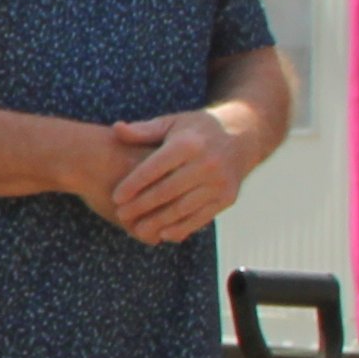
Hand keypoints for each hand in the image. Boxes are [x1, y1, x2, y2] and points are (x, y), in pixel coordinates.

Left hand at [97, 107, 257, 246]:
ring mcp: (219, 183)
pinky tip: (163, 234)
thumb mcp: (173, 123)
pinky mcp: (227, 197)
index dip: (133, 184)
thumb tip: (116, 129)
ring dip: (158, 221)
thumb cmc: (197, 130)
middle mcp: (206, 163)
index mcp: (188, 143)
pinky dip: (182, 228)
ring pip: (183, 208)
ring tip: (137, 229)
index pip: (155, 168)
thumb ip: (144, 130)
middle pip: (167, 191)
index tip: (116, 197)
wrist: (243, 136)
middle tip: (121, 215)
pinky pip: (201, 217)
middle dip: (141, 206)